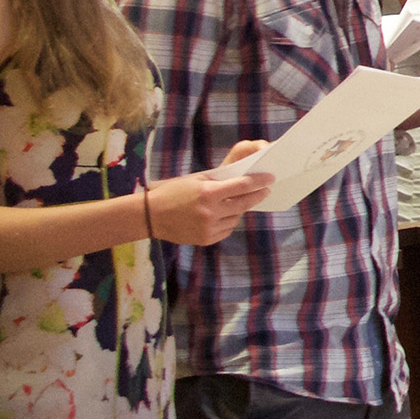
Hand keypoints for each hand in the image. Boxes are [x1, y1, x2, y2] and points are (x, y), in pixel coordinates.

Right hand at [147, 150, 276, 243]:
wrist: (150, 216)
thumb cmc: (173, 192)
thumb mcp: (196, 180)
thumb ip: (219, 182)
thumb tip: (243, 181)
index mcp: (207, 193)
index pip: (241, 186)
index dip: (258, 182)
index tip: (270, 179)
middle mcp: (210, 211)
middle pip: (243, 203)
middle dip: (257, 196)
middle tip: (265, 190)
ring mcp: (208, 227)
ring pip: (236, 218)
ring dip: (237, 210)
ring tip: (231, 203)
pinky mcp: (206, 239)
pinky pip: (226, 229)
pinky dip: (227, 222)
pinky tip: (220, 216)